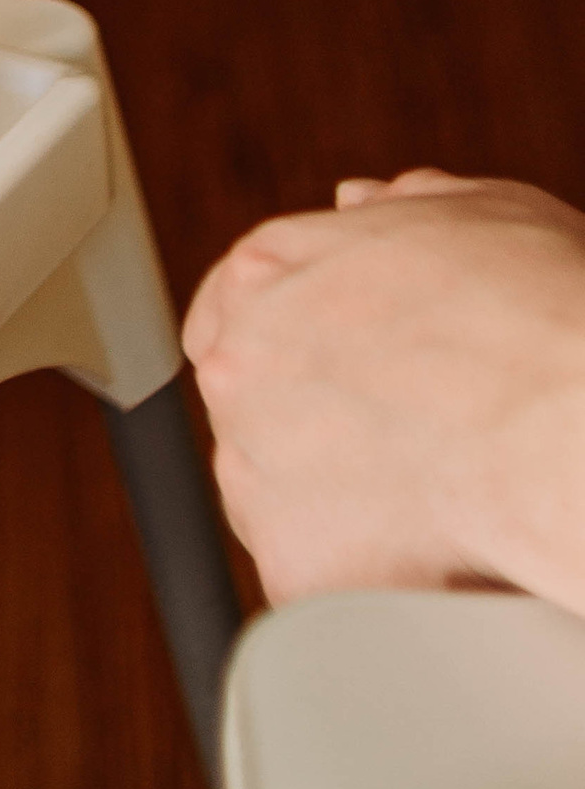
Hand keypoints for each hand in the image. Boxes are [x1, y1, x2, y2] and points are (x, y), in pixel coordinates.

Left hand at [185, 169, 584, 610]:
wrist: (572, 430)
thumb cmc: (545, 313)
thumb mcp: (480, 215)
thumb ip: (402, 209)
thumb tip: (362, 204)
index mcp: (269, 270)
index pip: (237, 306)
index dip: (296, 337)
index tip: (347, 369)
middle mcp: (240, 367)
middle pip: (255, 404)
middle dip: (320, 422)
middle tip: (411, 439)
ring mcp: (255, 473)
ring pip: (279, 500)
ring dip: (341, 506)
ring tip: (437, 502)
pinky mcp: (291, 572)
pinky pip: (318, 584)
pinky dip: (370, 582)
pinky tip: (432, 564)